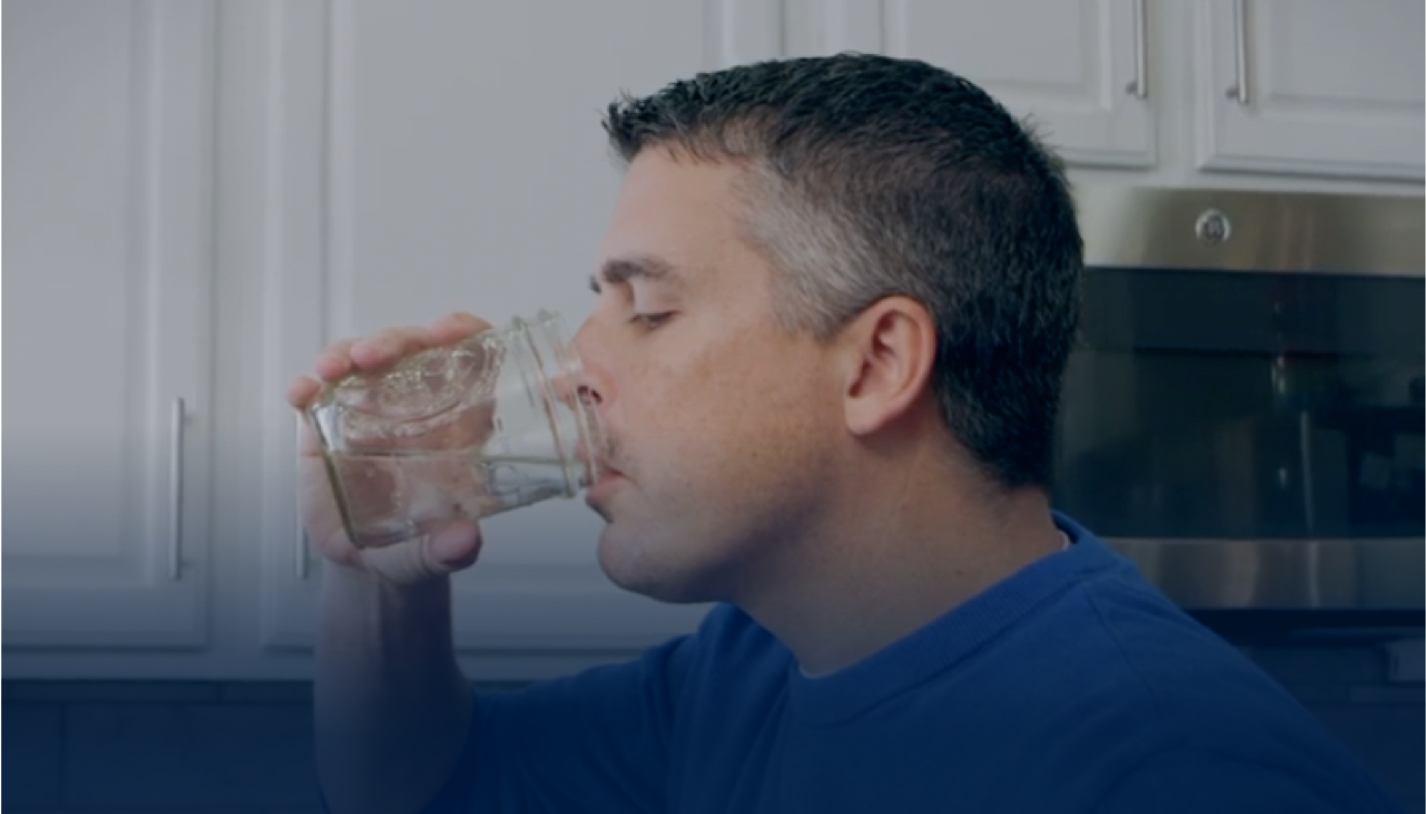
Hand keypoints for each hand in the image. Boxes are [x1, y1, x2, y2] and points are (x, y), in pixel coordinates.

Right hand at [287, 312, 491, 585]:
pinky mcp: (329, 424)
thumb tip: (465, 541)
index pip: (473, 362)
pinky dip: (309, 385)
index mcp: (459, 426)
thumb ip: (450, 550)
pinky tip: (301, 392)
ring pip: (364, 362)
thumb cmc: (415, 546)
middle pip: (413, 351)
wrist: (367, 561)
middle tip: (372, 355)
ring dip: (347, 352)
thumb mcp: (436, 553)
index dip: (466, 335)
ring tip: (332, 368)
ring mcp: (371, 411)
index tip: (449, 329)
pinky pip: (319, 392)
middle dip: (395, 340)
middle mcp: (417, 409)